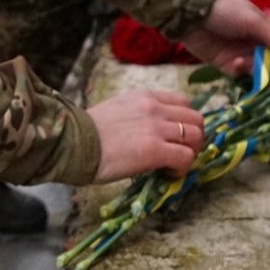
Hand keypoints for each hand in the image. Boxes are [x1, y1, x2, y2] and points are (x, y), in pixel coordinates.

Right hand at [89, 87, 206, 181]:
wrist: (72, 143)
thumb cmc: (86, 131)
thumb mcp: (117, 110)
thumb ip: (139, 115)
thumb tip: (149, 133)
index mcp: (145, 96)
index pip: (183, 102)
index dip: (185, 122)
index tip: (175, 137)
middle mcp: (155, 108)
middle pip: (196, 119)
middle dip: (193, 138)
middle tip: (179, 152)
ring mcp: (157, 128)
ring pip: (197, 137)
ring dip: (190, 153)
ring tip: (174, 164)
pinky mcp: (155, 150)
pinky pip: (186, 158)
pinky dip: (182, 169)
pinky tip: (167, 173)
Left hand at [177, 0, 269, 76]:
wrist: (190, 14)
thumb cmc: (226, 11)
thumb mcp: (254, 21)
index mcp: (263, 29)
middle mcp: (254, 43)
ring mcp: (239, 54)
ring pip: (256, 71)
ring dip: (256, 70)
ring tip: (250, 63)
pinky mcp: (225, 64)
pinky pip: (239, 74)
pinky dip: (240, 70)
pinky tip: (236, 63)